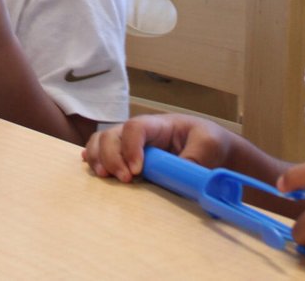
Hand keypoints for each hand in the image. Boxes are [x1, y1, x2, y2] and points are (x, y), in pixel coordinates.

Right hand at [82, 113, 238, 182]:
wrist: (211, 149)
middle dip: (112, 157)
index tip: (137, 171)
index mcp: (158, 125)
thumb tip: (177, 175)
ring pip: (102, 143)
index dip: (130, 147)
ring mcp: (130, 144)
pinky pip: (102, 153)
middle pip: (112, 135)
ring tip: (105, 177)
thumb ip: (194, 158)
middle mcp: (139, 133)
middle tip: (125, 179)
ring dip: (98, 158)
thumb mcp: (208, 146)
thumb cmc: (209, 141)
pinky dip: (93, 159)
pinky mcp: (127, 157)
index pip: (135, 128)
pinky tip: (94, 169)